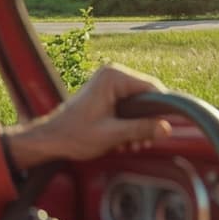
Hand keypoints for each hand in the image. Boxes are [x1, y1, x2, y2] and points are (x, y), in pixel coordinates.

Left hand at [3, 64, 172, 169]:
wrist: (51, 138)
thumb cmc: (74, 134)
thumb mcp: (112, 134)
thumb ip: (141, 129)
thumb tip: (167, 128)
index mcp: (113, 77)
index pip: (152, 88)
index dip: (162, 109)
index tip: (165, 128)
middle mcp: (112, 74)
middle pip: (147, 97)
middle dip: (148, 122)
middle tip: (143, 142)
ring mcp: (109, 84)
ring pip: (139, 105)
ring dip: (139, 126)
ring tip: (132, 144)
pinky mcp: (107, 94)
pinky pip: (129, 108)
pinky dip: (129, 124)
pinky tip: (124, 141)